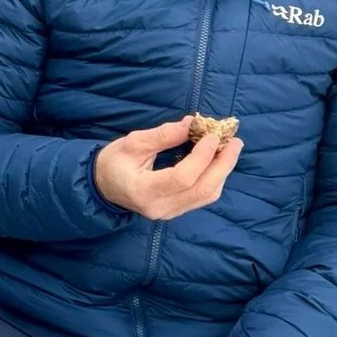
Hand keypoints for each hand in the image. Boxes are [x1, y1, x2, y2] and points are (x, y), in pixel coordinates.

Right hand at [93, 115, 241, 218]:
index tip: (212, 135)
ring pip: (207, 195)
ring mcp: (169, 213)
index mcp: (143, 191)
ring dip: (222, 171)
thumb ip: (162, 135)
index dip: (202, 156)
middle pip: (202, 190)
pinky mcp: (176, 211)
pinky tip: (217, 160)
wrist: (102, 187)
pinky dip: (214, 177)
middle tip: (234, 141)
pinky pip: (202, 197)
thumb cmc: (113, 162)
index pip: (182, 178)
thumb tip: (192, 123)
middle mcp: (159, 207)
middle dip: (223, 165)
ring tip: (230, 148)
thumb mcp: (132, 143)